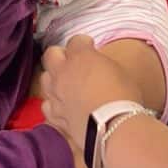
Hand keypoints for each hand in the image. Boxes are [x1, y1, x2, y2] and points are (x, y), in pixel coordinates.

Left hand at [41, 35, 144, 149]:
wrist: (113, 127)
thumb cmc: (122, 96)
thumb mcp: (117, 70)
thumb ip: (100, 63)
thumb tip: (96, 65)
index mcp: (80, 56)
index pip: (76, 40)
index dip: (83, 43)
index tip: (90, 46)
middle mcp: (62, 72)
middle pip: (51, 54)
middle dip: (61, 55)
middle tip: (73, 62)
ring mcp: (56, 95)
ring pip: (45, 79)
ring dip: (54, 78)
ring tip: (65, 84)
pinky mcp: (55, 116)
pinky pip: (47, 105)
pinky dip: (54, 103)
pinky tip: (62, 105)